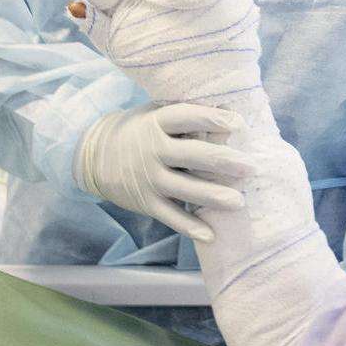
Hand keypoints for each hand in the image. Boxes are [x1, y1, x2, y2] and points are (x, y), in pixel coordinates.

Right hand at [75, 99, 255, 241]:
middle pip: (191, 155)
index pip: (186, 117)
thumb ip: (186, 114)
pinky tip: (211, 235)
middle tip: (250, 167)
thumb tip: (230, 110)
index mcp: (156, 123)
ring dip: (212, 196)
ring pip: (184, 189)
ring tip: (239, 202)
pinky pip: (170, 217)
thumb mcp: (156, 113)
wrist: (95, 156)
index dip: (211, 118)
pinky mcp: (146, 202)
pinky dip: (190, 227)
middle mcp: (152, 150)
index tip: (238, 122)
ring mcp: (148, 178)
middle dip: (222, 161)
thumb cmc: (140, 129)